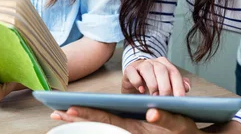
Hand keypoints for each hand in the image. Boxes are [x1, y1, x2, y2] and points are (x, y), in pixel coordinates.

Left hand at [51, 107, 200, 133]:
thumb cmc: (185, 130)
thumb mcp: (179, 124)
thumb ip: (165, 118)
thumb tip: (151, 113)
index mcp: (136, 128)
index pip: (107, 120)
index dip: (88, 114)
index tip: (69, 109)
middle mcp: (129, 130)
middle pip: (98, 122)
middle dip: (76, 117)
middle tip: (54, 113)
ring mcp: (129, 129)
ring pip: (100, 123)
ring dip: (82, 118)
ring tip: (62, 114)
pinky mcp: (131, 127)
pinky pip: (108, 123)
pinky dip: (94, 119)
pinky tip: (84, 115)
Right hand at [123, 57, 190, 95]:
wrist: (133, 83)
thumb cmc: (152, 85)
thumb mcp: (165, 86)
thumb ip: (177, 85)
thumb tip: (187, 87)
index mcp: (164, 65)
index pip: (174, 72)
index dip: (178, 85)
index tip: (180, 99)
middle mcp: (153, 62)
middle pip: (161, 70)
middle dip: (165, 86)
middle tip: (165, 99)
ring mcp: (140, 65)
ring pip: (147, 68)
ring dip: (152, 83)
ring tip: (154, 96)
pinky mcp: (129, 69)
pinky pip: (132, 72)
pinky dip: (137, 81)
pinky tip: (140, 90)